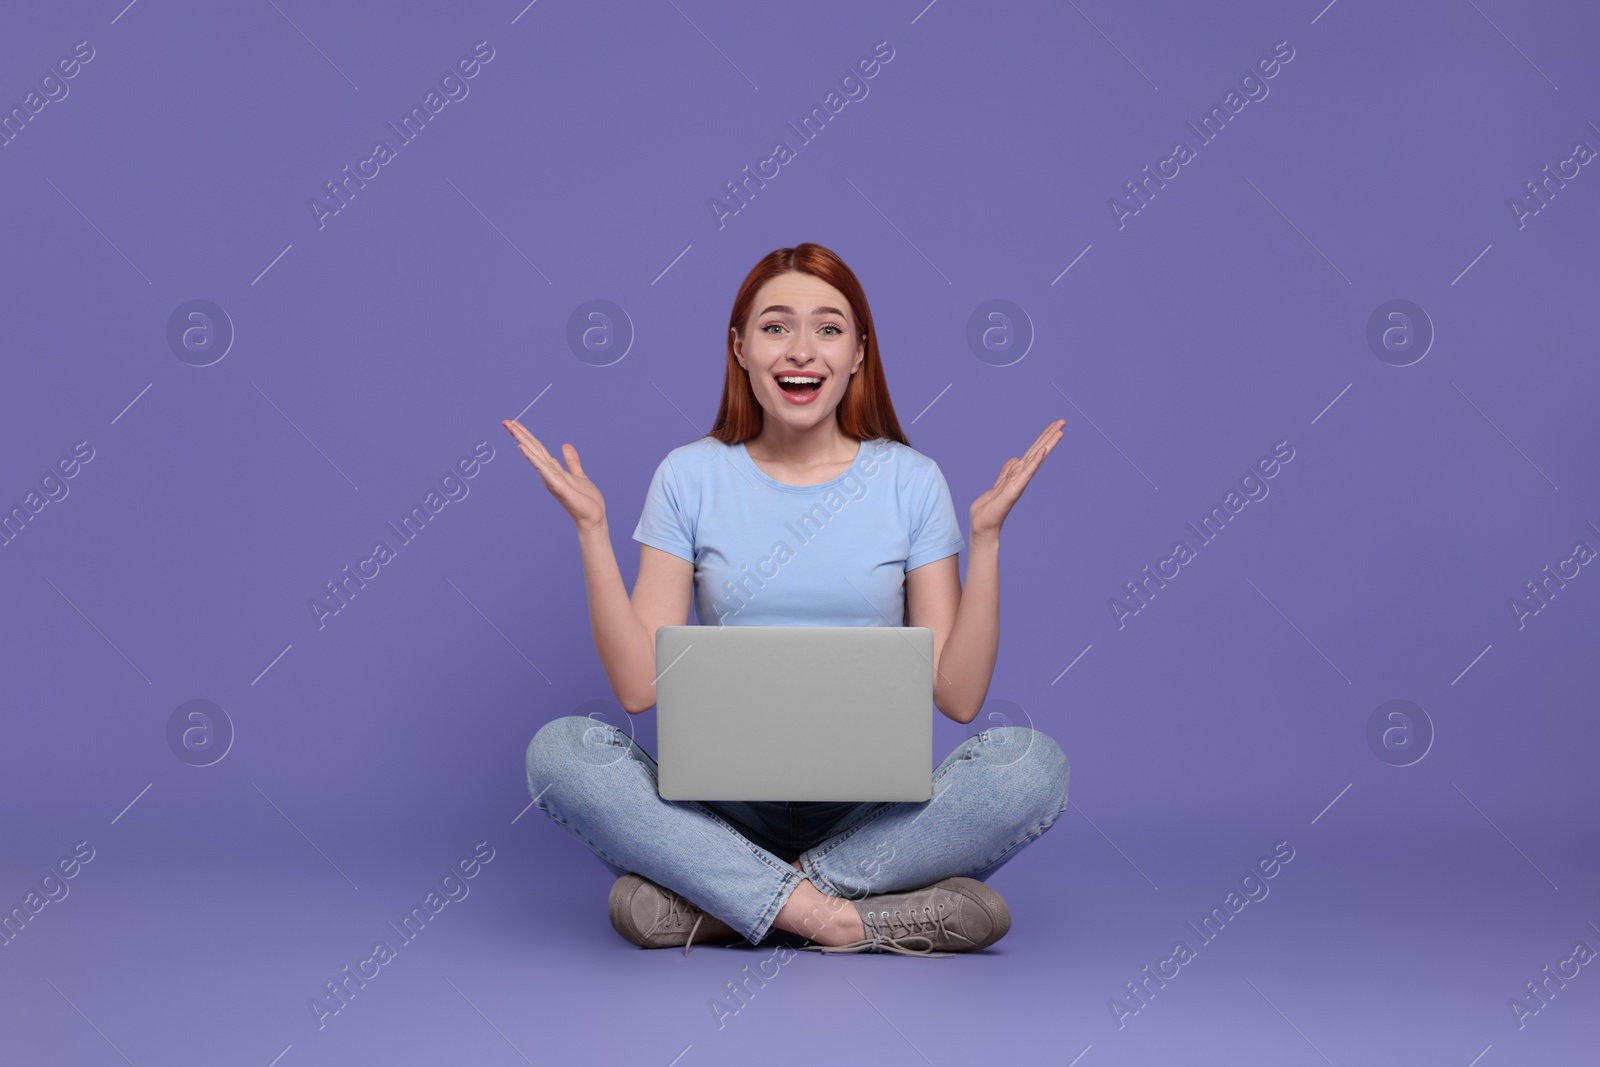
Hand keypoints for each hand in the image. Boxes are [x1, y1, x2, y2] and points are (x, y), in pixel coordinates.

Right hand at [502, 419, 606, 531]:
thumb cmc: (586, 500)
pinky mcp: (556, 485)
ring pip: (534, 454)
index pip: (537, 448)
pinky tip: (521, 447)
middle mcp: (548, 473)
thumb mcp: (579, 475)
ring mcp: (550, 478)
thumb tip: (565, 445)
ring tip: (511, 427)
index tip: (514, 423)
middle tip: (505, 421)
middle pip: (532, 448)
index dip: (526, 435)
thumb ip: (571, 461)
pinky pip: (542, 468)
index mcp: (553, 469)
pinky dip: (532, 457)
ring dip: (522, 440)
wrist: (592, 517)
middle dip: (519, 434)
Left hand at [969, 419, 1063, 539]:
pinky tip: (1043, 450)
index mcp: (1018, 473)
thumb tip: (1014, 459)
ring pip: (1036, 459)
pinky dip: (1035, 462)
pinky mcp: (1014, 490)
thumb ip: (1007, 472)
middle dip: (1050, 436)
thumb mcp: (998, 484)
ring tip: (1060, 431)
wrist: (983, 525)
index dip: (1043, 437)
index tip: (1055, 425)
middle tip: (1063, 422)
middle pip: (1038, 452)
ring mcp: (1019, 483)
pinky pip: (1026, 473)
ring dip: (1048, 444)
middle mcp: (1022, 476)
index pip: (1033, 451)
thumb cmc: (989, 508)